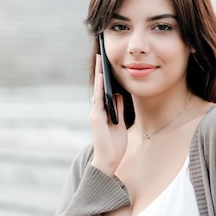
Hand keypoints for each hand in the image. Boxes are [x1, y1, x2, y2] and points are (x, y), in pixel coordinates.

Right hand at [89, 54, 126, 175]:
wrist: (110, 160)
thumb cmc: (115, 144)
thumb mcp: (120, 124)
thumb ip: (118, 110)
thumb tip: (119, 95)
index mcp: (103, 112)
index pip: (103, 91)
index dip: (105, 77)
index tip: (106, 63)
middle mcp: (97, 111)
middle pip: (99, 87)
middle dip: (100, 71)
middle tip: (101, 55)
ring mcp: (96, 114)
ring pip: (98, 91)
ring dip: (99, 75)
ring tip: (101, 60)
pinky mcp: (96, 118)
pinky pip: (98, 100)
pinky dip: (100, 89)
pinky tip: (103, 78)